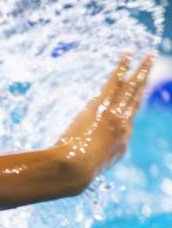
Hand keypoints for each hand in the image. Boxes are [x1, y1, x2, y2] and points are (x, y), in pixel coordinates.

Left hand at [53, 53, 154, 185]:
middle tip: (152, 68)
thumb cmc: (76, 172)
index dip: (132, 104)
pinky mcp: (104, 106)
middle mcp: (124, 125)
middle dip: (145, 82)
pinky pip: (115, 82)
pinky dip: (122, 67)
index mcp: (122, 141)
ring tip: (149, 57)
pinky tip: (128, 55)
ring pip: (132, 88)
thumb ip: (95, 155)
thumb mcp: (91, 166)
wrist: (76, 169)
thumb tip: (90, 149)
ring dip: (141, 71)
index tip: (135, 92)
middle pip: (137, 99)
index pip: (128, 118)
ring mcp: (115, 115)